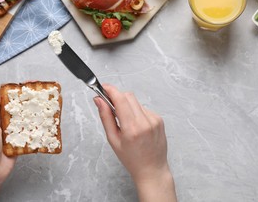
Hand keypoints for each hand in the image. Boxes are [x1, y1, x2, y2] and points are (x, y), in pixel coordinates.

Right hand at [94, 84, 175, 201]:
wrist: (152, 169)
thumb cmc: (131, 159)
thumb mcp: (113, 139)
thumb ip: (105, 117)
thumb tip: (99, 100)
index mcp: (132, 128)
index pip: (121, 99)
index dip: (110, 90)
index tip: (103, 88)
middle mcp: (145, 122)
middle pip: (128, 96)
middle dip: (117, 97)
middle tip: (110, 106)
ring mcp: (154, 120)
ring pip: (135, 102)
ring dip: (127, 106)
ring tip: (125, 122)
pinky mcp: (159, 119)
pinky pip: (143, 108)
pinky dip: (136, 112)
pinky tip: (135, 125)